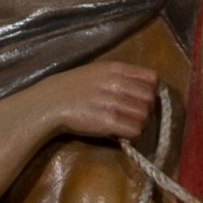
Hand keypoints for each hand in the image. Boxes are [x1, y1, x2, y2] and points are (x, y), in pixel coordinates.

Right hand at [42, 59, 162, 148]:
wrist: (50, 102)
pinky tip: (121, 132)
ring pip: (144, 116)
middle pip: (150, 99)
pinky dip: (131, 134)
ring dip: (138, 122)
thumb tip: (147, 86)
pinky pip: (134, 129)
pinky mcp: (107, 122)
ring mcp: (113, 103)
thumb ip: (122, 75)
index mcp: (116, 69)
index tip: (142, 98)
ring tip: (126, 123)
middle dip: (146, 108)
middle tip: (133, 114)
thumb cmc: (74, 87)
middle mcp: (117, 84)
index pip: (151, 79)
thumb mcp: (98, 71)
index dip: (151, 90)